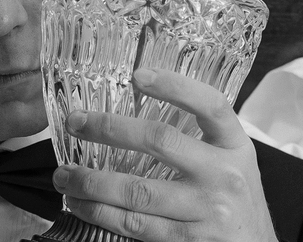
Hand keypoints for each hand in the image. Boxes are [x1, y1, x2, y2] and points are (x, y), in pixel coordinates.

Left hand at [52, 68, 278, 241]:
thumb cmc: (237, 192)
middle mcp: (223, 174)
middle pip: (161, 142)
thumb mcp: (234, 154)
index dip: (175, 87)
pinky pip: (137, 226)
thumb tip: (144, 100)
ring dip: (93, 182)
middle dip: (110, 129)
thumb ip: (203, 132)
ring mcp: (206, 211)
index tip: (138, 75)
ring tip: (65, 174)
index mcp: (235, 143)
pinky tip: (83, 205)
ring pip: (138, 192)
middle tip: (76, 122)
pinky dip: (103, 214)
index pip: (209, 104)